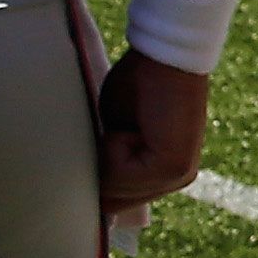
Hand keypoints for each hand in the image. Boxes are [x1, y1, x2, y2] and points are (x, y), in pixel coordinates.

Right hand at [100, 51, 211, 214]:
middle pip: (110, 203)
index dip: (90, 184)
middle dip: (96, 170)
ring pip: (111, 189)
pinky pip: (119, 173)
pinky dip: (114, 145)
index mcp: (161, 173)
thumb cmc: (138, 82)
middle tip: (109, 132)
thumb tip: (80, 184)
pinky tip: (134, 123)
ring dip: (105, 153)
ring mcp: (177, 177)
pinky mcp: (174, 168)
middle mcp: (173, 180)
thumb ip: (105, 160)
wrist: (166, 54)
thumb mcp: (112, 131)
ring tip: (125, 123)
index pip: (114, 202)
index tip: (84, 159)